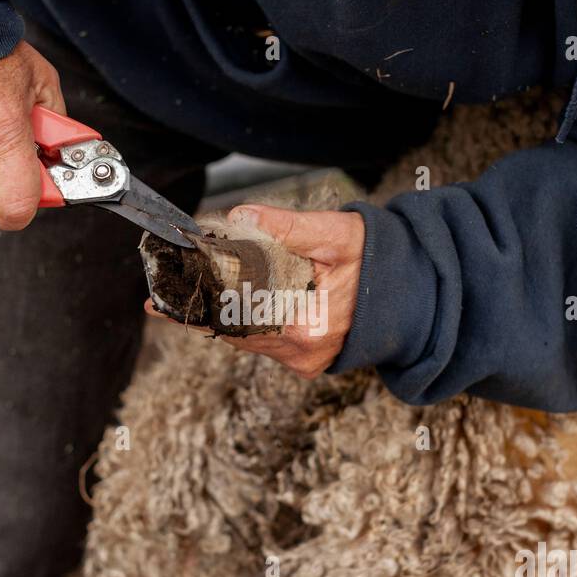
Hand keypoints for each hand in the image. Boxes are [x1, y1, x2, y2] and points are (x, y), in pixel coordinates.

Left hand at [147, 204, 365, 378]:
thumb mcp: (336, 232)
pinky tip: (223, 304)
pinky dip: (244, 321)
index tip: (163, 300)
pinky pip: (263, 340)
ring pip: (246, 338)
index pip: (234, 319)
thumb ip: (286, 226)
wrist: (416, 289)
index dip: (197, 305)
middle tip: (160, 296)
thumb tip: (241, 216)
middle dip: (200, 309)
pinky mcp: (306, 359)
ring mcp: (304, 360)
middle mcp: (302, 352)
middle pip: (233, 332)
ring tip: (182, 296)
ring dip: (219, 314)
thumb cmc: (381, 260)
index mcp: (307, 327)